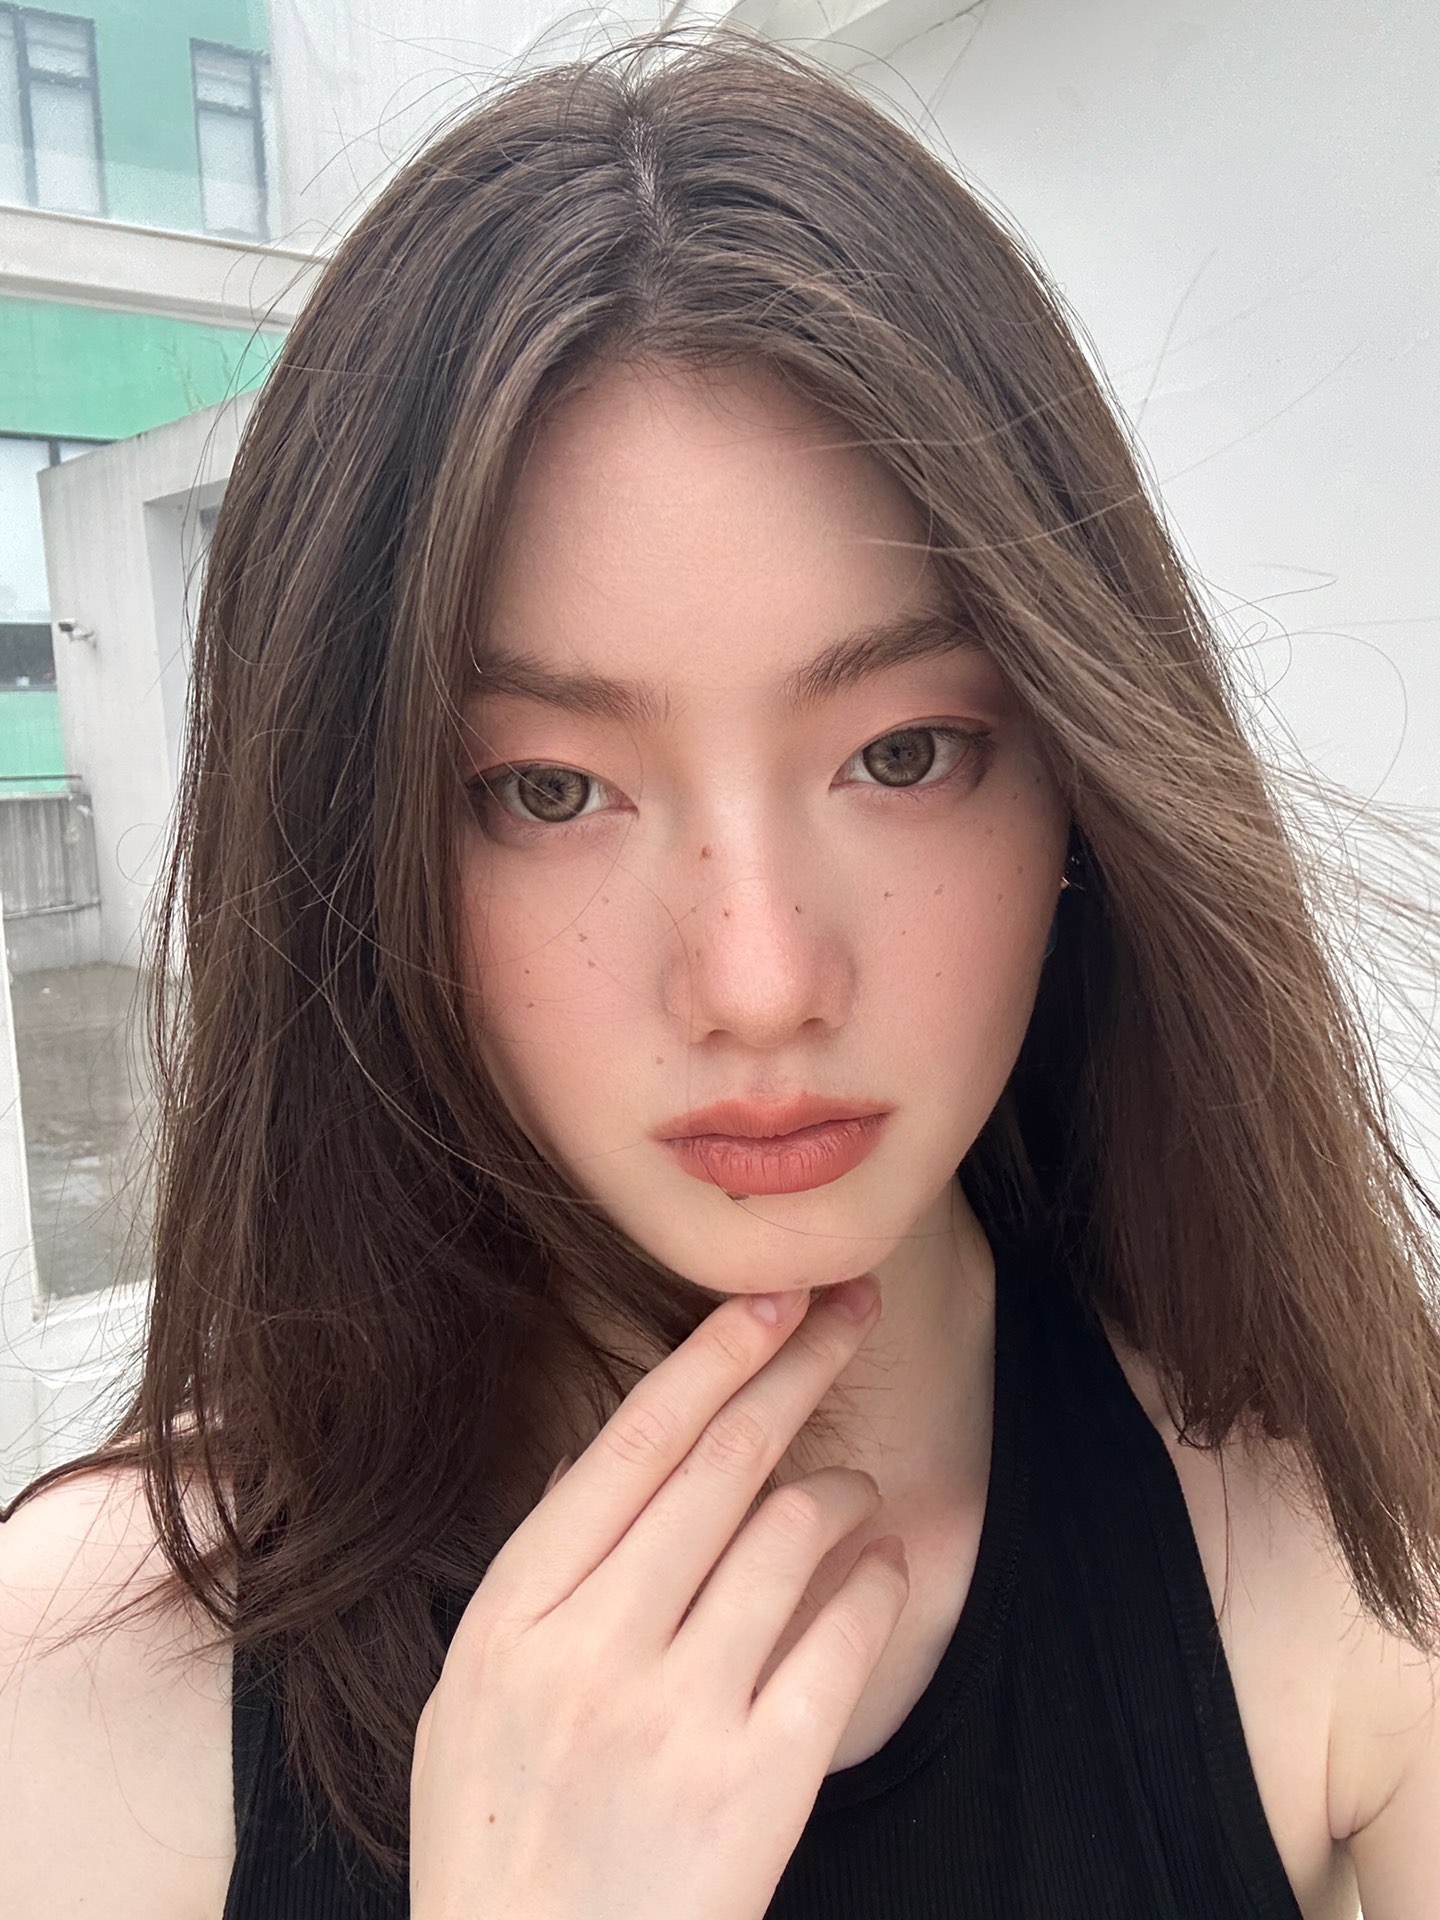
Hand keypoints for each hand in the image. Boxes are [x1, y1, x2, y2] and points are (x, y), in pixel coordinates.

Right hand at [409, 1275, 907, 1919]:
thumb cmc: (500, 1841)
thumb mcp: (470, 1697)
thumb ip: (538, 1577)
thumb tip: (607, 1459)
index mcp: (511, 1616)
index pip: (633, 1445)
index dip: (715, 1355)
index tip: (772, 1298)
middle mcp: (592, 1651)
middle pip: (724, 1466)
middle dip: (799, 1368)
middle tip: (852, 1315)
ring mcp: (677, 1720)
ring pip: (793, 1536)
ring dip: (842, 1489)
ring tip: (853, 1490)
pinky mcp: (759, 1789)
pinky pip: (843, 1643)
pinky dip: (878, 1584)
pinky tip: (884, 1569)